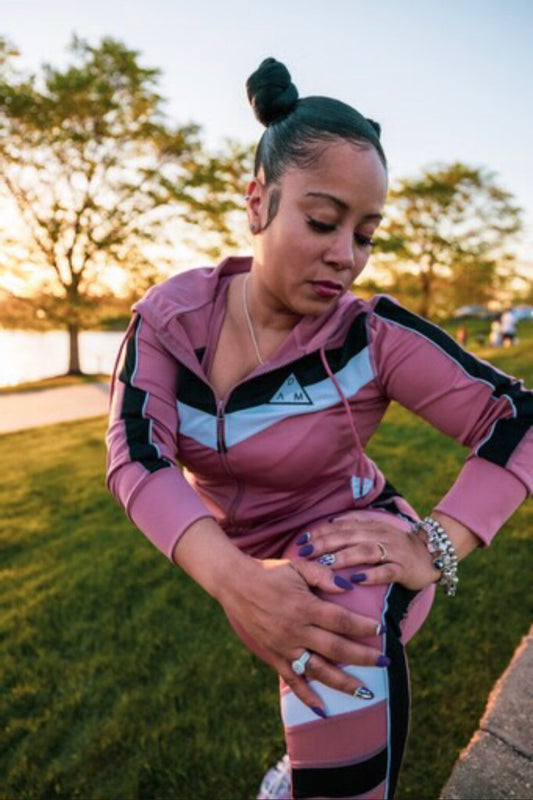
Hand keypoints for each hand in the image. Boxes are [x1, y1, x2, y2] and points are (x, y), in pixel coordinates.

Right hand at [218, 555, 386, 713]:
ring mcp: (284, 646)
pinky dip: (307, 696)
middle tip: (386, 661)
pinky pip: (292, 679)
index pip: (341, 620)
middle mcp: (295, 629)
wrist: (235, 584)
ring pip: (318, 670)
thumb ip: (323, 575)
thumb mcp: (297, 566)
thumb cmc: (270, 572)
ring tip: (366, 692)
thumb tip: (348, 588)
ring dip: (343, 682)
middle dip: (363, 656)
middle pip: (336, 648)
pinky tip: (323, 709)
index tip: (381, 629)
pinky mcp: (273, 655)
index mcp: (304, 605)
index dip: (363, 626)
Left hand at [295, 514, 440, 590]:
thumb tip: (330, 522)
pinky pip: (387, 570)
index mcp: (371, 527)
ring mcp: (393, 551)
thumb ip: (355, 527)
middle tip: (306, 552)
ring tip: (326, 564)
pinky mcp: (404, 568)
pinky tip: (357, 580)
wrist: (432, 554)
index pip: (340, 527)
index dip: (320, 533)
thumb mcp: (376, 533)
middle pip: (349, 537)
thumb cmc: (397, 546)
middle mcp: (380, 535)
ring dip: (344, 557)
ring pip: (365, 551)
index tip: (301, 541)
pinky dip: (372, 574)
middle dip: (325, 544)